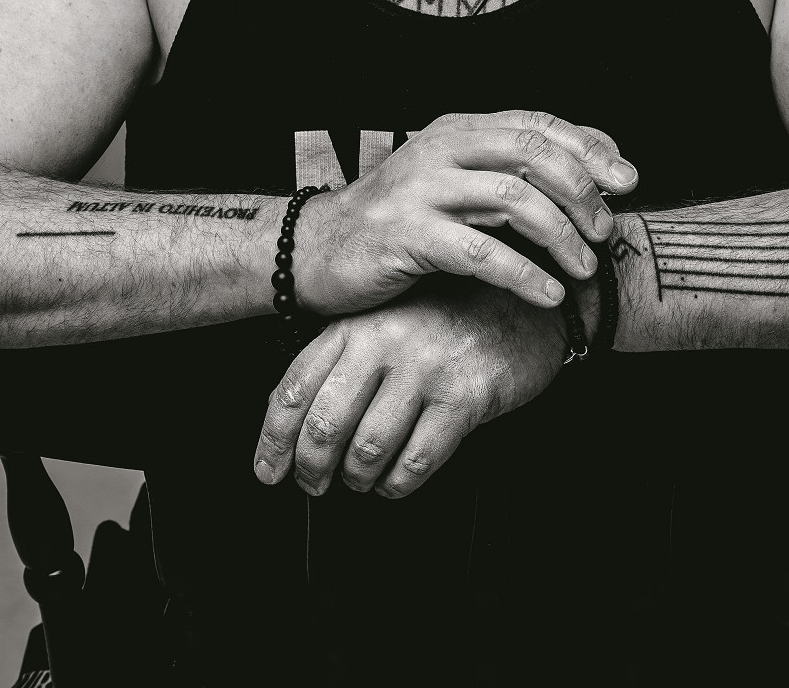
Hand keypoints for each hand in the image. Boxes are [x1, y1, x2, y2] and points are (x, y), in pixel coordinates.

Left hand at [254, 280, 568, 496]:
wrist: (521, 303)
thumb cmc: (446, 317)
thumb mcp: (384, 322)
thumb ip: (341, 360)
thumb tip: (288, 423)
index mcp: (355, 324)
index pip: (293, 388)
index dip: (273, 441)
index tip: (268, 471)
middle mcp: (384, 342)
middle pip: (324, 425)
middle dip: (311, 469)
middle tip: (315, 485)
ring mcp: (424, 368)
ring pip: (367, 449)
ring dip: (356, 480)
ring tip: (360, 481)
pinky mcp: (463, 396)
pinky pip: (415, 461)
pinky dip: (397, 484)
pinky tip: (396, 480)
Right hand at [293, 109, 636, 314]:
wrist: (316, 251)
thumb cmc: (399, 223)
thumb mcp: (454, 184)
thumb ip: (507, 174)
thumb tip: (591, 174)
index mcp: (457, 129)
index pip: (537, 123)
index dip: (590, 148)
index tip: (628, 181)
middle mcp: (441, 148)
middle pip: (532, 153)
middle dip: (582, 192)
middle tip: (606, 232)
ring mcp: (421, 189)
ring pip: (513, 199)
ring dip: (561, 236)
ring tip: (583, 269)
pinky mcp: (407, 234)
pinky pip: (481, 252)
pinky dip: (524, 274)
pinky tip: (547, 296)